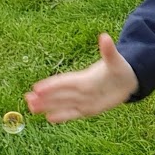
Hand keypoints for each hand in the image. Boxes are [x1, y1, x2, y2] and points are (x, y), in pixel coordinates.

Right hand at [24, 33, 138, 124]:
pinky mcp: (89, 109)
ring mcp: (83, 99)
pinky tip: (49, 118)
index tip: (37, 87)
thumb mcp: (115, 60)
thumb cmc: (120, 68)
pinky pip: (73, 113)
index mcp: (84, 77)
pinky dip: (62, 116)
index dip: (52, 84)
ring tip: (31, 108)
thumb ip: (108, 51)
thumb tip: (105, 36)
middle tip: (26, 99)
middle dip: (44, 97)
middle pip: (58, 93)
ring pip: (62, 103)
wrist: (128, 80)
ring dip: (47, 106)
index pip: (64, 81)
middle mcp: (80, 89)